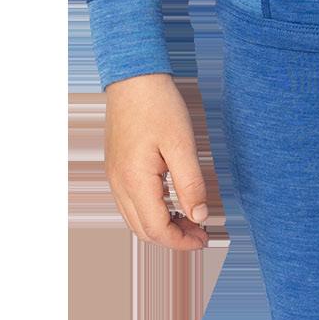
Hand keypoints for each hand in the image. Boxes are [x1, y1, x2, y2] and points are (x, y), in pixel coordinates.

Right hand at [104, 73, 210, 247]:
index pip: (156, 229)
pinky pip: (130, 203)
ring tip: (189, 219)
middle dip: (172, 238)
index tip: (204, 237)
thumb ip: (191, 184)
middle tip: (200, 231)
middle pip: (143, 230)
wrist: (133, 78)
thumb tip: (199, 216)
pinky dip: (151, 212)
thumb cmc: (158, 106)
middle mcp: (119, 183)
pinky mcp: (116, 168)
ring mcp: (114, 177)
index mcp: (134, 180)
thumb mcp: (182, 144)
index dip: (181, 241)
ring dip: (161, 226)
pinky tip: (172, 203)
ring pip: (135, 219)